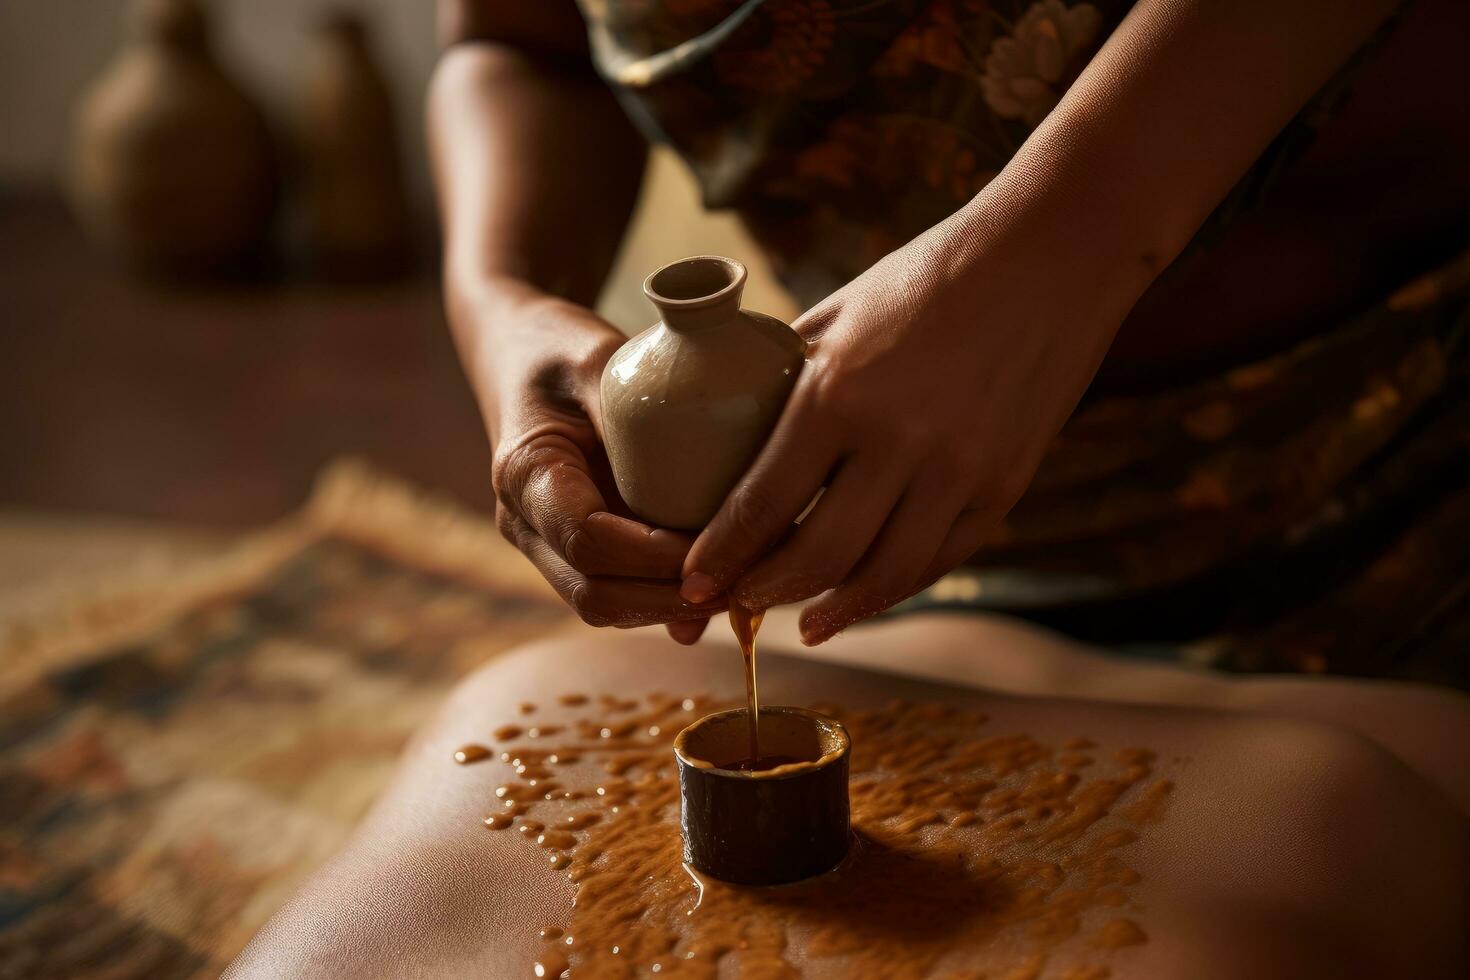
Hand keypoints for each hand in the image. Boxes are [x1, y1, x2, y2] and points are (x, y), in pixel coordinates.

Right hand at [453, 277, 722, 638]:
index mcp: (526, 476)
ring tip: (744, 585)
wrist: (520, 352)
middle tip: (747, 578)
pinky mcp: (575, 550)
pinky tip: (723, 581)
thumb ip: (639, 412)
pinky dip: (668, 596)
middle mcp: (526, 524)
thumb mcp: (598, 358)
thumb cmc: (560, 346)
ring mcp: (546, 544)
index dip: (658, 557)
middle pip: (595, 594)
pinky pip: (620, 591)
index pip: (589, 543)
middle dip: (672, 598)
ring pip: (607, 605)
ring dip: (674, 606)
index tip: (722, 540)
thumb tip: (709, 466)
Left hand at [679, 212, 1124, 643]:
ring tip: (803, 624)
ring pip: (881, 575)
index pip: (762, 501)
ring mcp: (959, 471)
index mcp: (839, 392)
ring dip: (830, 610)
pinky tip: (865, 597)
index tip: (694, 580)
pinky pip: (939, 560)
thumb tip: (729, 424)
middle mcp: (899, 441)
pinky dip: (894, 588)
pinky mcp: (1004, 488)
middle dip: (762, 593)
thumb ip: (784, 374)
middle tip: (733, 605)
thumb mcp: (838, 315)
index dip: (720, 553)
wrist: (1051, 261)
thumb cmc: (926, 278)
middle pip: (815, 556)